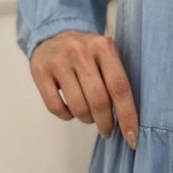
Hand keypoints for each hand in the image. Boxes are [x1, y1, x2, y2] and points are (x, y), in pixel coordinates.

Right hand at [29, 30, 138, 149]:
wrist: (54, 35)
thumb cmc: (88, 53)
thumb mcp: (106, 55)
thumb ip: (117, 79)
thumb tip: (128, 120)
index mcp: (103, 46)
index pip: (119, 87)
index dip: (127, 115)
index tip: (132, 137)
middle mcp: (81, 51)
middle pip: (99, 100)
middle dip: (106, 123)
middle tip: (107, 129)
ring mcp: (58, 60)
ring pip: (78, 107)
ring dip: (87, 120)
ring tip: (90, 116)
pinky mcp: (40, 71)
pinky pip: (56, 108)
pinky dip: (67, 116)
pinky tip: (71, 110)